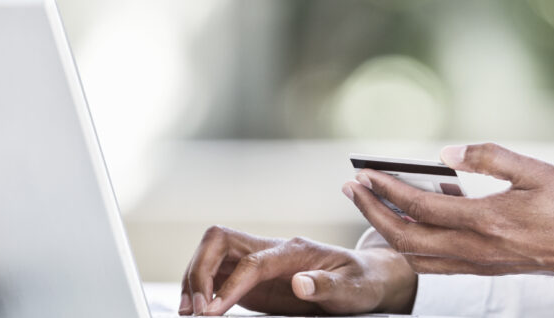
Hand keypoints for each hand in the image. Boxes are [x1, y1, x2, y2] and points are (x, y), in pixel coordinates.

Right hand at [180, 226, 416, 315]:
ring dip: (195, 279)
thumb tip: (301, 283)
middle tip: (196, 309)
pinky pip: (218, 273)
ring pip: (213, 253)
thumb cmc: (360, 281)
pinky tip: (198, 309)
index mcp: (295, 250)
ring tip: (188, 312)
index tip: (213, 310)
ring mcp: (259, 261)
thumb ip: (328, 285)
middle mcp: (271, 249)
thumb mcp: (353, 288)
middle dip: (200, 271)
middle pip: (221, 241)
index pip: (252, 261)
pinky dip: (202, 288)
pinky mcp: (253, 277)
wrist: (365, 278)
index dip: (230, 284)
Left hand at [343, 143, 553, 286]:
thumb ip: (489, 157)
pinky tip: (420, 218)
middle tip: (352, 188)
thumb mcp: (535, 170)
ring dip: (390, 231)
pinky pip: (440, 262)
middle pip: (408, 238)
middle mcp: (478, 249)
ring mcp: (483, 263)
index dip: (387, 190)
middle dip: (374, 213)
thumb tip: (447, 151)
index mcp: (487, 221)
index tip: (364, 173)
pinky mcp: (491, 268)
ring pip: (420, 256)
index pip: (421, 207)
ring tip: (372, 204)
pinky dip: (417, 244)